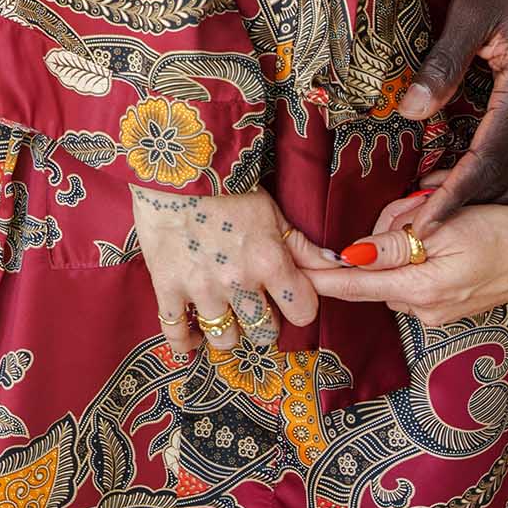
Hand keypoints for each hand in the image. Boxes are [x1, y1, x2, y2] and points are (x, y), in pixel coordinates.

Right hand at [130, 185, 330, 356]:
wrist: (174, 165)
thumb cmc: (227, 184)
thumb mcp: (272, 212)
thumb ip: (303, 246)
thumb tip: (339, 265)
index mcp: (269, 261)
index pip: (302, 313)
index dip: (298, 306)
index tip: (288, 297)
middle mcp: (238, 282)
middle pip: (264, 333)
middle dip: (263, 322)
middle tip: (254, 305)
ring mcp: (201, 288)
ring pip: (225, 341)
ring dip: (229, 332)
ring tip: (225, 316)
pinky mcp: (168, 287)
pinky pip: (177, 333)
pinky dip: (186, 343)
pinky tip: (194, 338)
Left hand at [312, 161, 507, 328]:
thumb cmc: (498, 228)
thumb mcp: (443, 225)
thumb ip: (394, 242)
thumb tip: (351, 254)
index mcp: (420, 289)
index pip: (354, 285)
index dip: (319, 274)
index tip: (290, 264)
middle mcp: (425, 310)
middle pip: (373, 273)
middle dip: (376, 240)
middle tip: (411, 206)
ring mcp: (437, 313)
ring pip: (394, 273)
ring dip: (399, 245)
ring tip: (432, 216)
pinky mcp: (448, 308)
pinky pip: (414, 278)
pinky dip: (416, 256)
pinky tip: (441, 237)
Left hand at [401, 0, 507, 232]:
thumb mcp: (472, 9)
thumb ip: (444, 63)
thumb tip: (412, 112)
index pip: (488, 162)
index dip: (454, 200)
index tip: (423, 230)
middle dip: (466, 213)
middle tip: (420, 238)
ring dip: (484, 200)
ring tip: (438, 220)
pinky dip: (499, 176)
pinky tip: (469, 182)